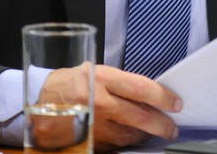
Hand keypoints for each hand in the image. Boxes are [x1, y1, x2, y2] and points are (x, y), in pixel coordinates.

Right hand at [38, 63, 181, 150]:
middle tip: (172, 127)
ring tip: (154, 131)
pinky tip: (132, 136)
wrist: (40, 101)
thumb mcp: (94, 71)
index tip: (176, 103)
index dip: (163, 97)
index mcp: (102, 79)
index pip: (141, 89)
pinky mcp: (88, 142)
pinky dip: (126, 141)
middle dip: (161, 124)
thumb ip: (119, 83)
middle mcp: (98, 102)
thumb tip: (148, 96)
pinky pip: (115, 144)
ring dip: (146, 134)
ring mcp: (93, 125)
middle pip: (140, 116)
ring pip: (130, 135)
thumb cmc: (70, 82)